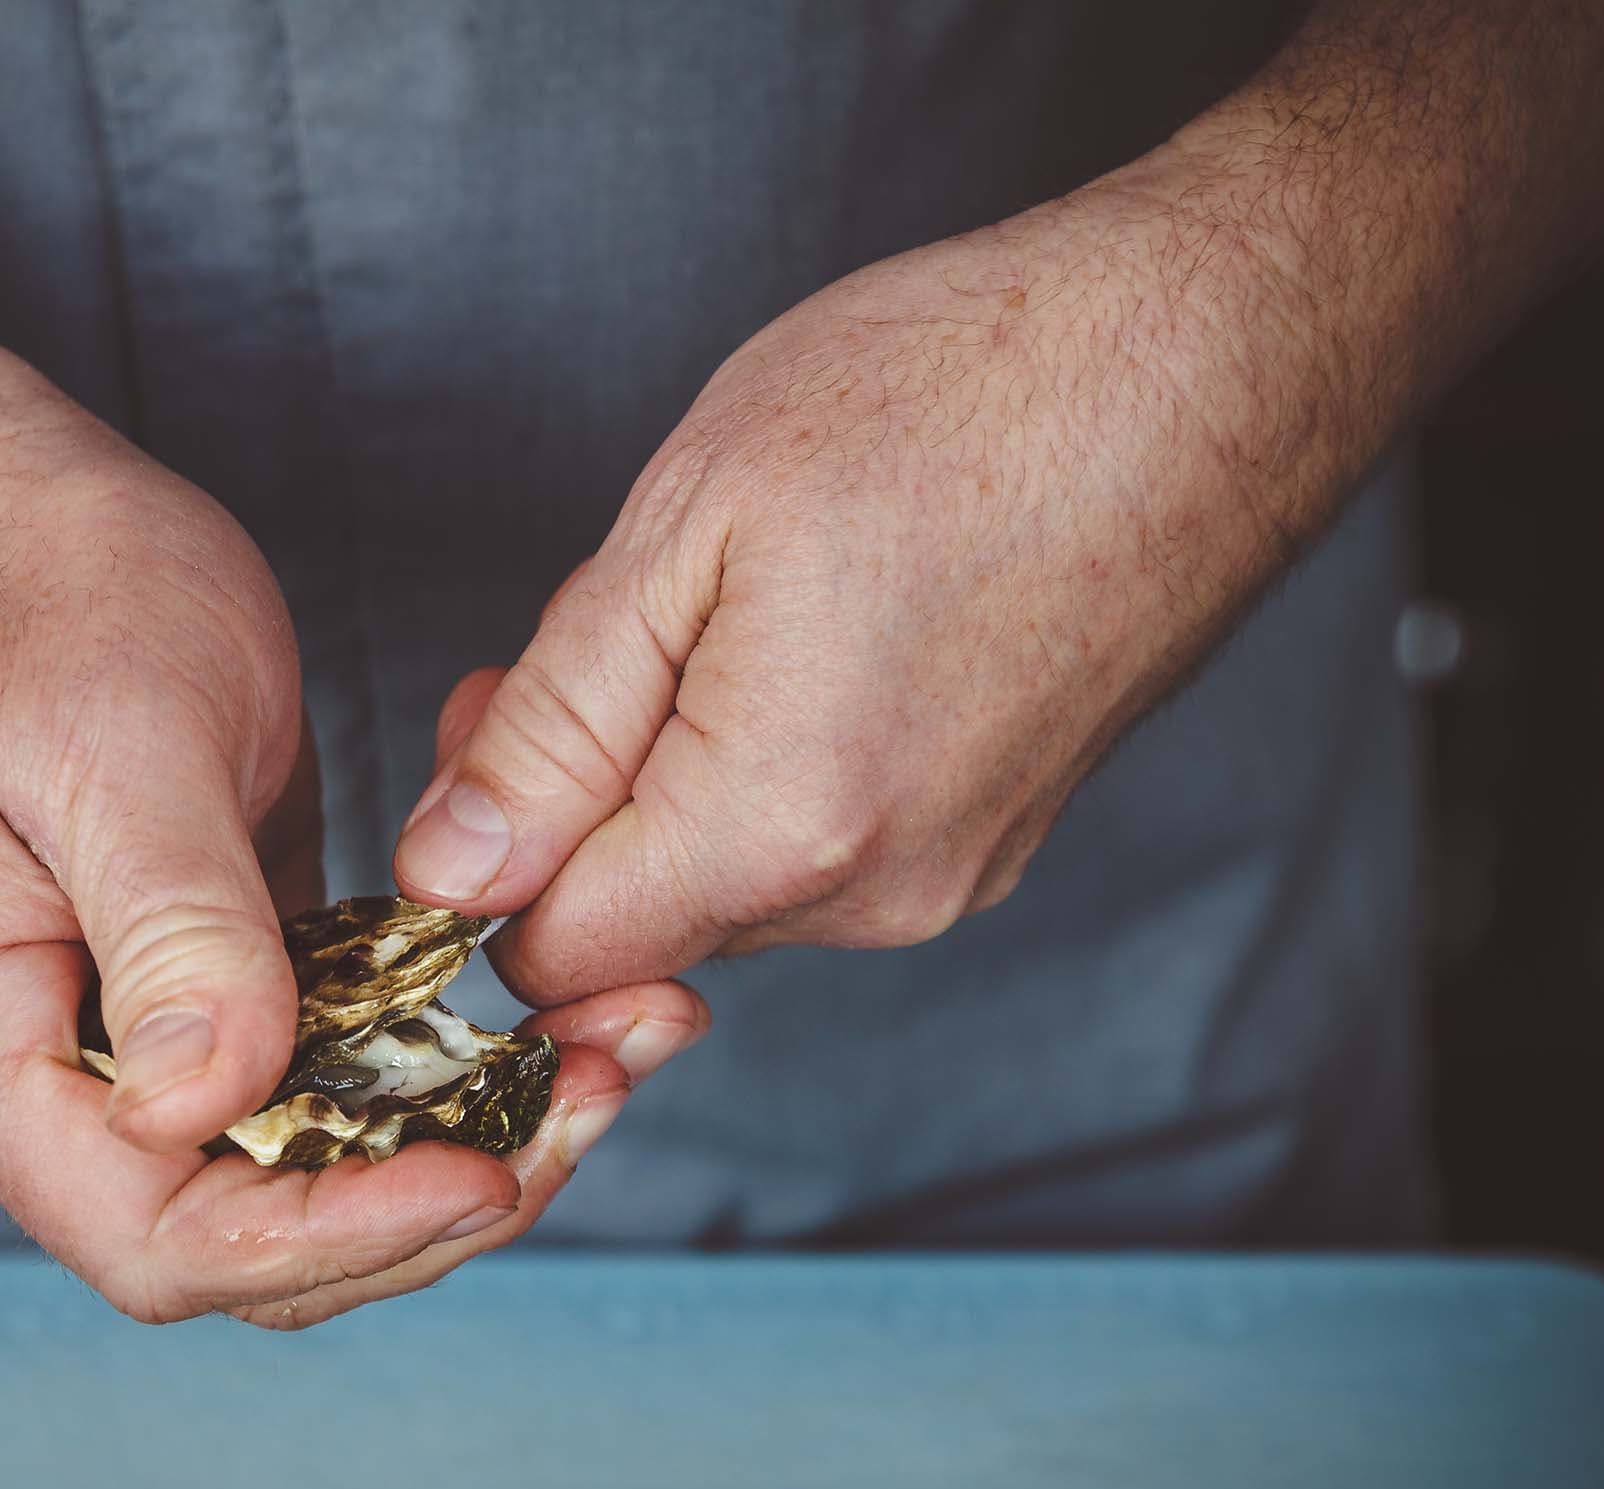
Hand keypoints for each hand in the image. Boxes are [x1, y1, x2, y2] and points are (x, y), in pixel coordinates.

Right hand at [0, 402, 701, 1323]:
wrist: (16, 526)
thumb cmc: (40, 602)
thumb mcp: (118, 744)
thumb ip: (170, 927)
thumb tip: (210, 1104)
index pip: (151, 1227)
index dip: (324, 1232)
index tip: (480, 1170)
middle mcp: (43, 1083)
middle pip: (244, 1241)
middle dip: (423, 1205)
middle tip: (589, 1102)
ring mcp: (133, 1053)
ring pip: (310, 1182)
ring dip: (463, 1146)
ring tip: (608, 1059)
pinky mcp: (220, 1003)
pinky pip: (336, 1092)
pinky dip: (447, 1078)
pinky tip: (561, 1024)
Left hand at [394, 180, 1331, 1002]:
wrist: (1208, 358)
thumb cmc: (962, 397)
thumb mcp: (686, 529)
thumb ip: (552, 728)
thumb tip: (452, 871)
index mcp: (779, 828)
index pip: (555, 958)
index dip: (487, 863)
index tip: (490, 735)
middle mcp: (876, 892)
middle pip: (643, 918)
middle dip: (582, 795)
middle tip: (596, 626)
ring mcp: (952, 874)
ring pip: (732, 879)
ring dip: (679, 771)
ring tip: (730, 604)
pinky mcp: (995, 838)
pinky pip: (824, 845)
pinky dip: (772, 766)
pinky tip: (811, 633)